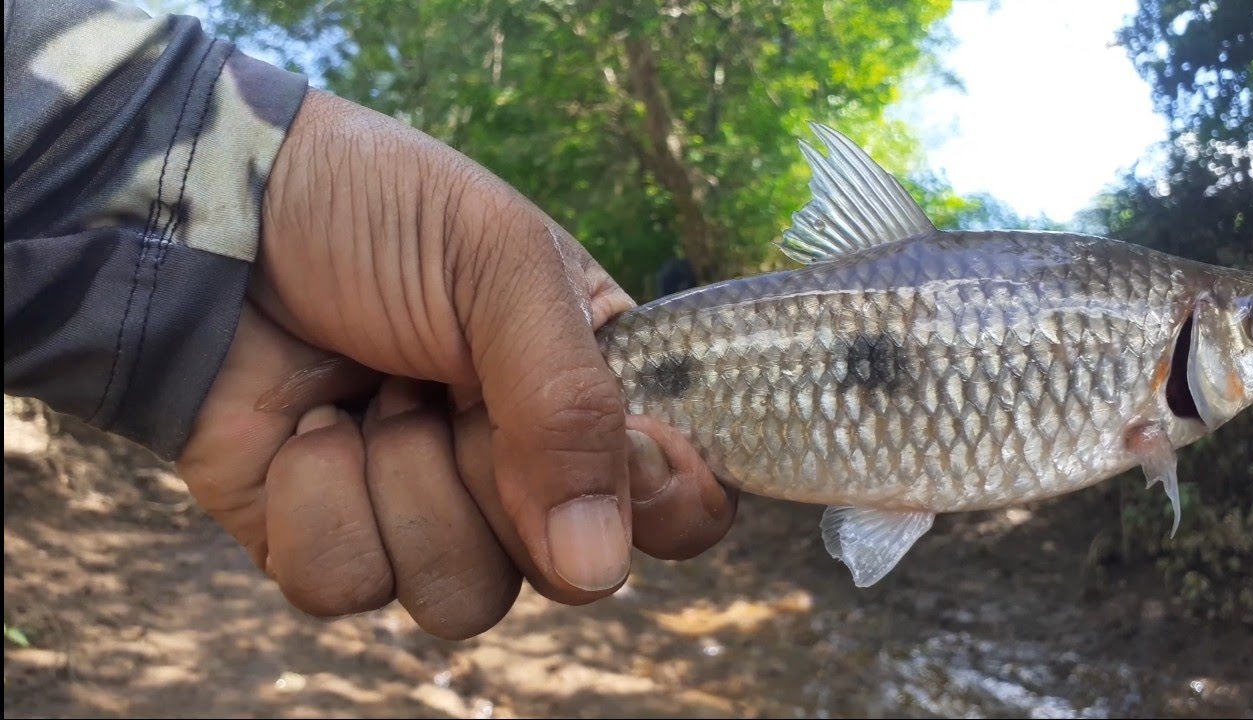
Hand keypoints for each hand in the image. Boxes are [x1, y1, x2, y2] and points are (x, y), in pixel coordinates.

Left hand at [174, 89, 736, 638]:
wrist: (213, 214)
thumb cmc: (374, 212)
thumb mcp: (499, 262)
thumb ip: (569, 404)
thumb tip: (600, 572)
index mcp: (587, 394)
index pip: (675, 505)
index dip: (662, 505)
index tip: (624, 459)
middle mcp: (518, 470)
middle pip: (563, 572)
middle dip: (493, 474)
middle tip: (440, 379)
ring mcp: (423, 512)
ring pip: (459, 600)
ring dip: (404, 487)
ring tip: (369, 396)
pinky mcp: (327, 538)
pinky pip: (348, 589)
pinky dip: (316, 503)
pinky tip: (306, 429)